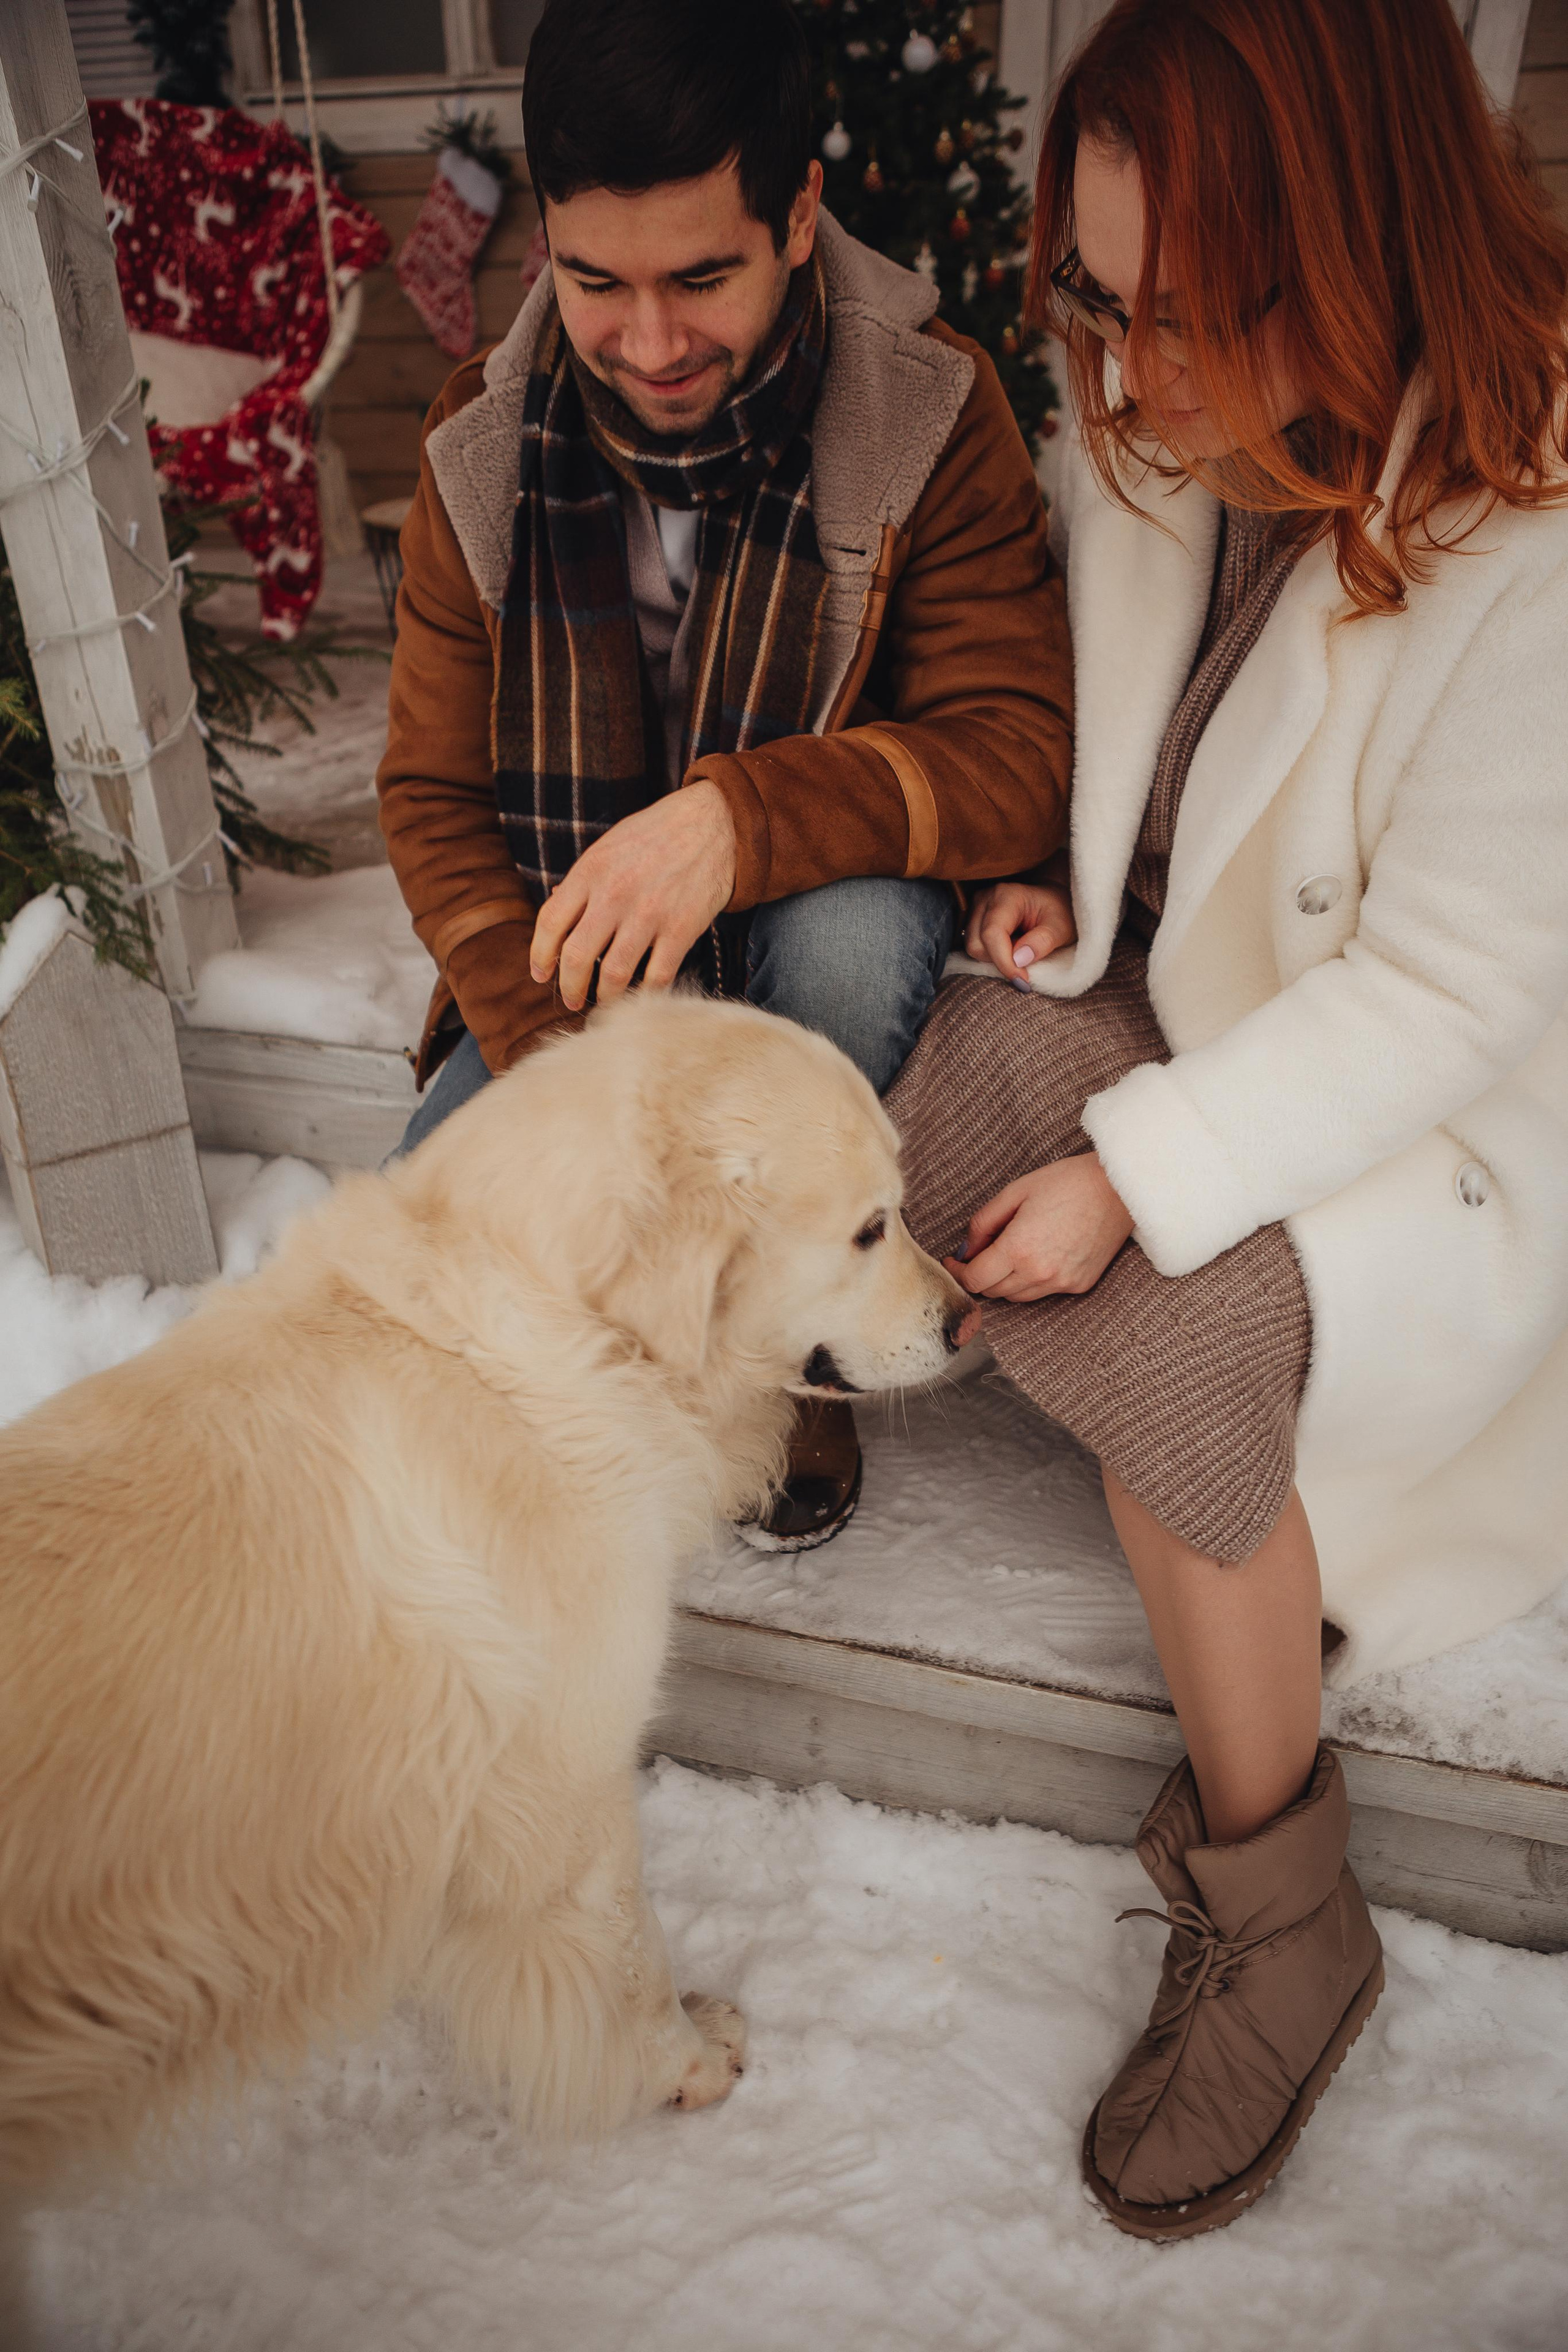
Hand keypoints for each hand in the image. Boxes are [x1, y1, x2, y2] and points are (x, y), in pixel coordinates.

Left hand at [530, 780, 736, 1010]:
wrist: (713, 823)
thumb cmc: (656, 835)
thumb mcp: (608, 846)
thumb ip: (582, 879)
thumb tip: (555, 905)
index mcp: (591, 871)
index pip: (550, 922)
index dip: (540, 955)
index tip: (541, 974)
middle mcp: (615, 894)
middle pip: (576, 956)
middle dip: (569, 986)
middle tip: (570, 999)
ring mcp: (649, 914)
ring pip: (614, 974)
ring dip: (603, 998)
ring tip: (602, 1003)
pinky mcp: (682, 929)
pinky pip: (657, 976)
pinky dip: (646, 994)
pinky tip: (641, 996)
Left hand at [944, 1153, 1132, 1302]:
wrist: (1118, 1188)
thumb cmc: (1066, 1182)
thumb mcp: (1015, 1192)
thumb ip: (984, 1223)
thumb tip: (966, 1250)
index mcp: (1019, 1249)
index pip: (975, 1280)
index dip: (958, 1273)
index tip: (954, 1262)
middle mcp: (1039, 1273)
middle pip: (994, 1292)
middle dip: (981, 1275)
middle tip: (981, 1253)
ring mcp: (1062, 1283)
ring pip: (1018, 1297)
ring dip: (1006, 1281)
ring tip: (1011, 1253)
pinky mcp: (1080, 1285)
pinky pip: (1045, 1293)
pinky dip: (1033, 1281)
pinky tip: (1039, 1256)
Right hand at [964, 877, 1075, 982]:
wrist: (1053, 900)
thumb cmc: (1060, 911)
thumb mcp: (1062, 927)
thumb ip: (1043, 941)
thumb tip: (1018, 960)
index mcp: (1007, 895)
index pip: (992, 934)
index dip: (1004, 961)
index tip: (1023, 981)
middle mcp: (985, 899)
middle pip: (977, 944)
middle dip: (1001, 960)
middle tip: (1028, 959)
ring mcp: (976, 909)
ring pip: (973, 948)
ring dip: (996, 958)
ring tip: (1020, 949)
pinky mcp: (974, 920)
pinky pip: (975, 947)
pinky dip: (992, 955)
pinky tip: (1011, 948)